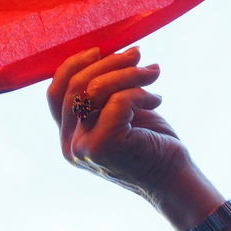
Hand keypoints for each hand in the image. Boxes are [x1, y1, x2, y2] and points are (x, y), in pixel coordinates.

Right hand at [46, 46, 186, 201]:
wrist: (175, 180)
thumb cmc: (150, 143)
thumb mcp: (118, 112)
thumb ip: (101, 92)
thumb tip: (101, 51)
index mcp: (69, 136)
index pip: (55, 92)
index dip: (73, 66)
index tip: (100, 50)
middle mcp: (70, 145)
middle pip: (75, 86)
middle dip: (109, 62)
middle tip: (137, 54)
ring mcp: (84, 147)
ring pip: (95, 89)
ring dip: (128, 73)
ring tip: (152, 73)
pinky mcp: (104, 146)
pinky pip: (119, 100)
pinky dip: (141, 93)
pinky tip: (157, 99)